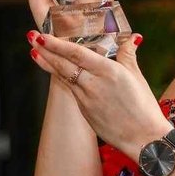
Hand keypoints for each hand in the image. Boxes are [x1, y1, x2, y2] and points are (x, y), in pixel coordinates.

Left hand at [27, 31, 171, 159]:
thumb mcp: (137, 77)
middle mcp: (93, 84)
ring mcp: (86, 100)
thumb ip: (128, 55)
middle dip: (44, 50)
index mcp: (108, 72)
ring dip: (48, 64)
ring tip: (35, 52)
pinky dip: (62, 78)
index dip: (56, 44)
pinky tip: (57, 71)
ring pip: (63, 78)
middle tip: (30, 37)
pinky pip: (71, 90)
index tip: (41, 35)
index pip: (76, 54)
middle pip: (63, 64)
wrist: (144, 139)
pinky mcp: (85, 112)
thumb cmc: (144, 107)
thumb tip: (132, 38)